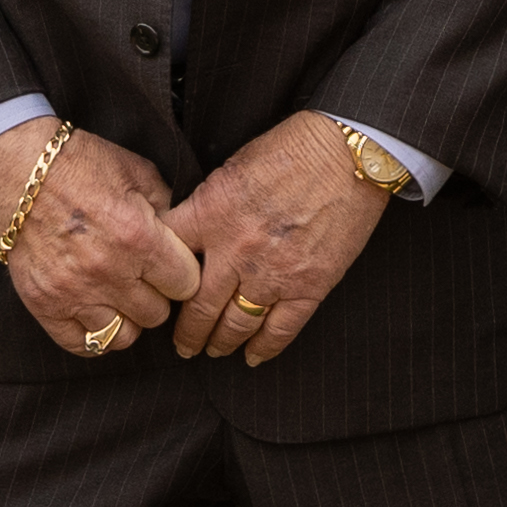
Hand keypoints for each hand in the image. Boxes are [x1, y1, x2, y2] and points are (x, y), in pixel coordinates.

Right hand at [0, 121, 206, 363]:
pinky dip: (94, 336)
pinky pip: (82, 344)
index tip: (172, 267)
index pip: (186, 286)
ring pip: (124, 336)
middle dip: (156, 296)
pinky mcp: (44, 304)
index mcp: (139, 238)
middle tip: (143, 278)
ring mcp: (74, 292)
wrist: (16, 167)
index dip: (183, 275)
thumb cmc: (80, 164)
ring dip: (127, 318)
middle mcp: (109, 272)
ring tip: (120, 297)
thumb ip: (168, 208)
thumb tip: (185, 236)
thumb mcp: (137, 173)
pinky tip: (97, 315)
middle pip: (157, 314)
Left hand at [162, 111, 401, 363]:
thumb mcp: (231, 168)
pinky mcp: (309, 286)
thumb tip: (193, 233)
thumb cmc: (292, 150)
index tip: (159, 294)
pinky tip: (253, 357)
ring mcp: (273, 274)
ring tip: (213, 350)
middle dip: (186, 333)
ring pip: (235, 324)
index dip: (158, 281)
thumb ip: (208, 206)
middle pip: (197, 308)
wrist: (348, 154)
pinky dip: (265, 348)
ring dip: (220, 343)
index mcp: (210, 215)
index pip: (167, 259)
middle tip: (182, 345)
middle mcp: (235, 252)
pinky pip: (281, 329)